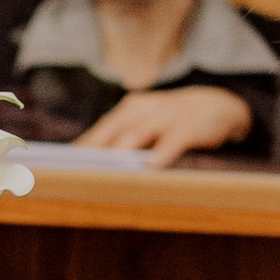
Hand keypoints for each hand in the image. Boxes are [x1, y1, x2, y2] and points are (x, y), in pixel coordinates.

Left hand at [76, 83, 252, 162]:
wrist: (220, 104)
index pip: (100, 130)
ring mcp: (166, 116)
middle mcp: (143, 110)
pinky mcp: (189, 126)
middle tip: (74, 173)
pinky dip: (161, 154)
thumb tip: (92, 170)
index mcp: (129, 111)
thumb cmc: (174, 122)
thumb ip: (124, 142)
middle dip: (93, 151)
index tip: (60, 167)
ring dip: (119, 153)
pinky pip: (172, 141)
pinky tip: (150, 168)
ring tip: (103, 174)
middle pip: (112, 130)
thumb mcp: (148, 125)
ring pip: (137, 134)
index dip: (81, 148)